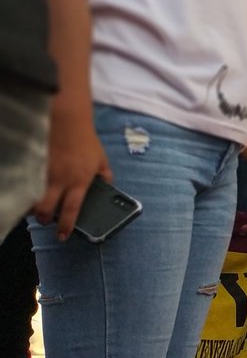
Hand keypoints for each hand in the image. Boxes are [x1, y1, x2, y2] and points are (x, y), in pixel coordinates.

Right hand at [34, 113, 111, 240]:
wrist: (67, 121)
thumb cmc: (85, 140)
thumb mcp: (101, 158)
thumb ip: (105, 174)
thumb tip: (108, 186)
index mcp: (80, 181)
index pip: (72, 209)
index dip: (66, 226)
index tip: (62, 236)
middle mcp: (61, 180)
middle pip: (47, 209)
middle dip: (44, 219)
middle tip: (46, 219)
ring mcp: (45, 172)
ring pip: (33, 198)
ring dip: (33, 206)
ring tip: (36, 206)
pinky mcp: (33, 165)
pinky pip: (27, 184)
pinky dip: (26, 190)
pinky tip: (27, 191)